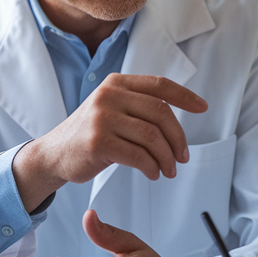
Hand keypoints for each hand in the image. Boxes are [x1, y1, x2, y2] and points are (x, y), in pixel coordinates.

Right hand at [13, 74, 208, 210]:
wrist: (54, 154)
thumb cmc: (91, 134)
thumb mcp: (112, 109)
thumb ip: (138, 106)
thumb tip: (178, 119)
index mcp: (116, 83)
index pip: (159, 85)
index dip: (185, 96)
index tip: (203, 108)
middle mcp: (109, 96)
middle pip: (161, 113)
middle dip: (178, 137)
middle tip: (183, 157)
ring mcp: (102, 118)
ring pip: (152, 136)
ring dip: (167, 157)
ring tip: (169, 170)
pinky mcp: (98, 142)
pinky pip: (138, 156)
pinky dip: (152, 167)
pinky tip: (153, 174)